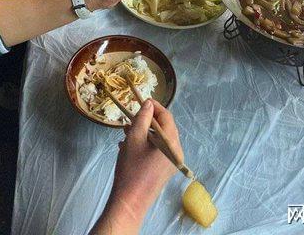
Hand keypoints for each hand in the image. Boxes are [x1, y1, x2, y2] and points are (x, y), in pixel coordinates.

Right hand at [107, 100, 182, 224]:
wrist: (129, 202)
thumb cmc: (131, 168)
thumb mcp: (134, 138)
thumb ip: (143, 118)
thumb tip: (149, 104)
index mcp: (172, 143)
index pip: (166, 117)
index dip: (154, 107)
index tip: (141, 101)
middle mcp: (176, 152)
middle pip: (164, 128)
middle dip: (147, 121)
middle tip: (132, 117)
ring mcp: (171, 163)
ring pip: (159, 140)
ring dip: (144, 133)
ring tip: (127, 131)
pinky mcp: (164, 172)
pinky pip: (157, 151)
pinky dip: (145, 145)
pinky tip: (128, 146)